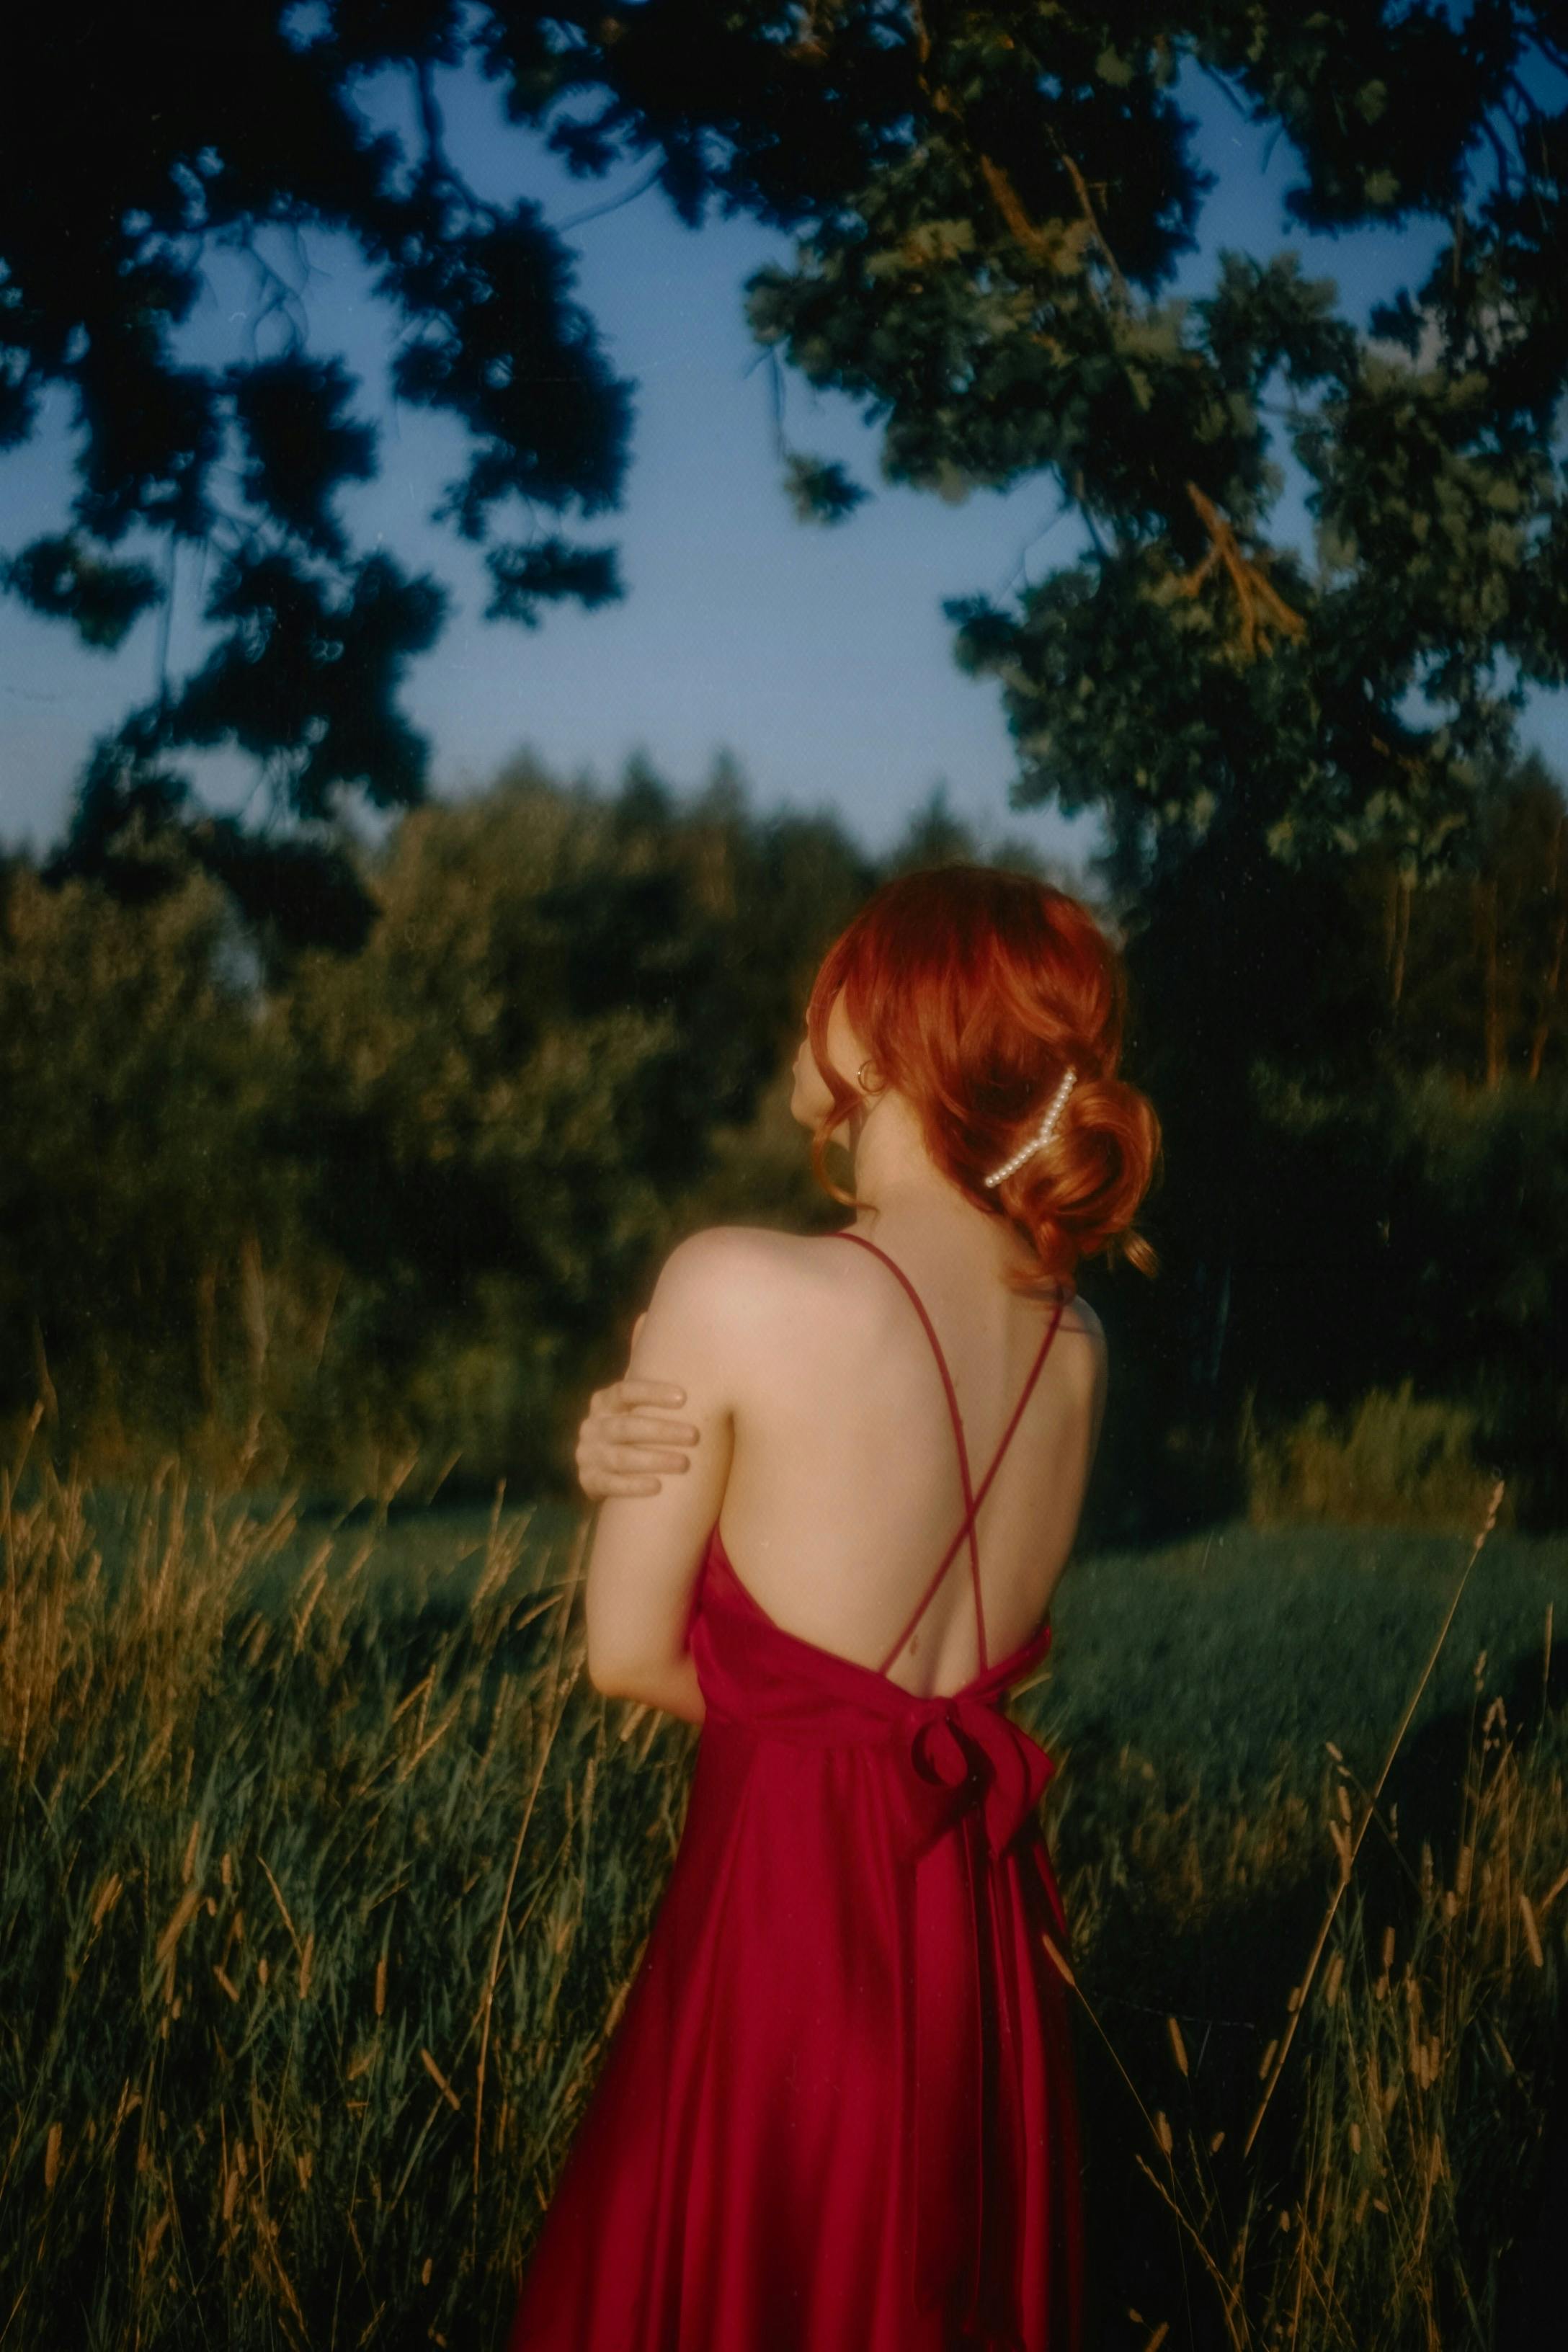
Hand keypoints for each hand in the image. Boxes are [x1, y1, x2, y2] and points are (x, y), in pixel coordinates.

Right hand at [575, 1313, 698, 1498]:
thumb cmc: (641, 1422)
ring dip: (652, 1459)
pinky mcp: (588, 1481)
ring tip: (684, 1463)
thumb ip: (645, 1362)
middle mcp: (592, 1425)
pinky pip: (608, 1484)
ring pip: (619, 1456)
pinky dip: (632, 1485)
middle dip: (661, 1430)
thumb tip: (646, 1315)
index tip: (685, 1397)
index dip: (653, 1393)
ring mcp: (586, 1454)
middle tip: (695, 1435)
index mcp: (605, 1400)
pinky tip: (658, 1486)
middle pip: (626, 1426)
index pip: (626, 1390)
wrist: (618, 1468)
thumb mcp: (642, 1396)